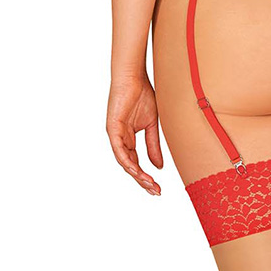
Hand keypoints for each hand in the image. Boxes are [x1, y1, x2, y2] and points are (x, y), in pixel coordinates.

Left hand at [106, 73, 163, 195]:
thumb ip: (153, 146)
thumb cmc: (142, 96)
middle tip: (156, 191)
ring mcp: (115, 136)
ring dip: (137, 175)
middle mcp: (120, 140)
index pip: (136, 164)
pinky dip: (127, 162)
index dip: (147, 177)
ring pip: (124, 162)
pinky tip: (136, 171)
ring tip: (149, 183)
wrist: (134, 78)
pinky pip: (119, 150)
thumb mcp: (152, 125)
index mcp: (128, 140)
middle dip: (143, 181)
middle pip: (130, 167)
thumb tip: (158, 166)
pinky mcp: (112, 129)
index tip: (158, 188)